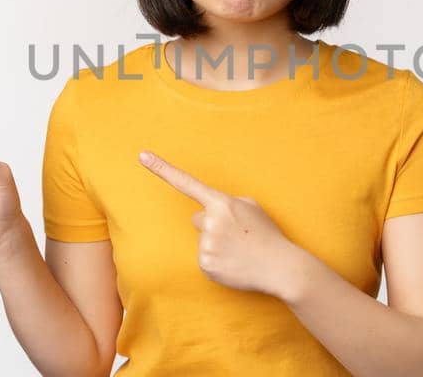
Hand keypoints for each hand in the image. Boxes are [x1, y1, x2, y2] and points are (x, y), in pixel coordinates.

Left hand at [137, 150, 305, 296]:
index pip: (186, 182)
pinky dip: (217, 261)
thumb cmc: (267, 235)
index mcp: (222, 203)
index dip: (162, 168)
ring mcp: (206, 244)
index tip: (142, 155)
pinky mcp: (205, 264)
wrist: (280, 266)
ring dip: (217, 244)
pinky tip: (234, 263)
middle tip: (237, 236)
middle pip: (198, 219)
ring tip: (239, 250)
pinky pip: (204, 258)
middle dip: (213, 225)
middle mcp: (210, 221)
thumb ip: (227, 203)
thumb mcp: (252, 207)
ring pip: (201, 239)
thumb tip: (209, 212)